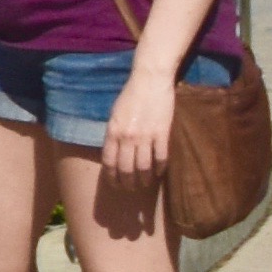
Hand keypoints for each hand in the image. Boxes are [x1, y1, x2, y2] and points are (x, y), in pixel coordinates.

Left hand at [101, 76, 178, 192]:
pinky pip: (161, 157)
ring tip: (143, 184)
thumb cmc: (130, 96)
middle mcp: (127, 137)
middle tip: (129, 189)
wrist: (149, 81)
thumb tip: (113, 152)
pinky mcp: (162, 133)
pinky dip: (159, 168)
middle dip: (127, 182)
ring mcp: (145, 136)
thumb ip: (113, 134)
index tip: (114, 185)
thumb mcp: (114, 115)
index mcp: (112, 132)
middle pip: (126, 168)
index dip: (111, 176)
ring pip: (143, 167)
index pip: (109, 162)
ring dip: (143, 179)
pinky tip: (159, 173)